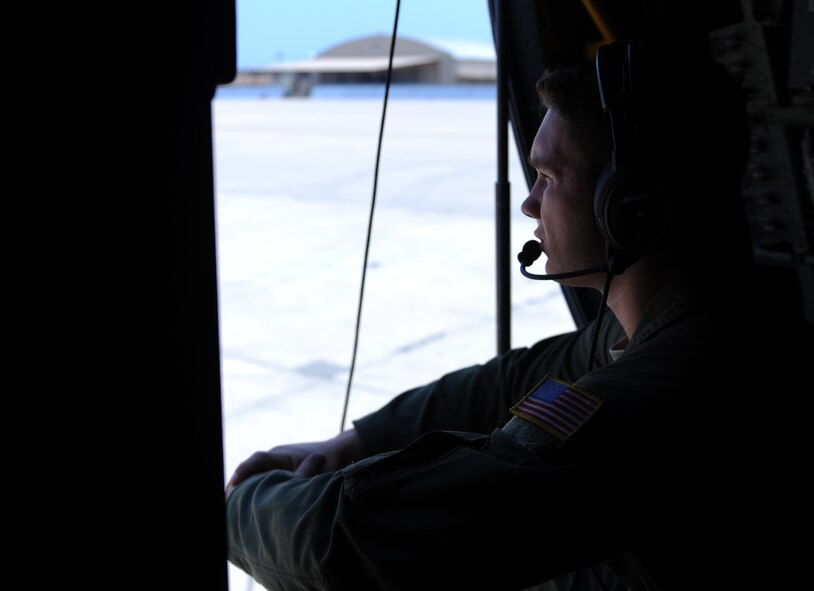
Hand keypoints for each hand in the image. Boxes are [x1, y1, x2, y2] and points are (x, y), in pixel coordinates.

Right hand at [225, 429, 366, 497]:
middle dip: (236, 485)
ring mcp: (275, 463)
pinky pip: (260, 478)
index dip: (245, 471)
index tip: (234, 484)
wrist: (338, 453)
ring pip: (254, 474)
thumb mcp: (317, 470)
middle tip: (226, 504)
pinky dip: (252, 489)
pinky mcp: (277, 470)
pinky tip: (247, 507)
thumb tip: (296, 489)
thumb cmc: (329, 461)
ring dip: (243, 488)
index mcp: (282, 455)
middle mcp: (275, 457)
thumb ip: (305, 476)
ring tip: (232, 509)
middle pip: (250, 468)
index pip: (259, 459)